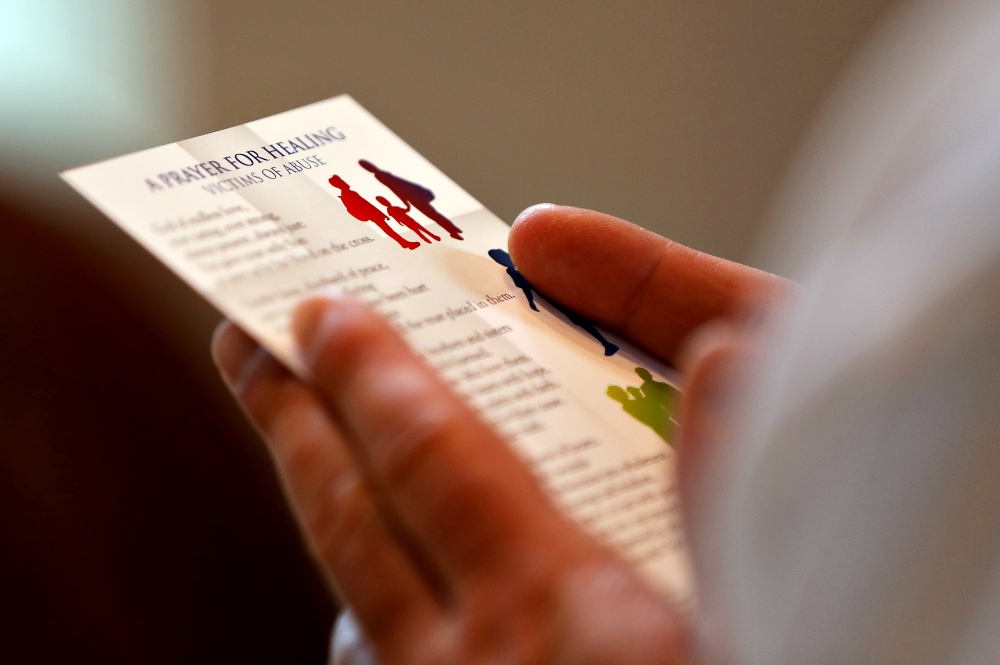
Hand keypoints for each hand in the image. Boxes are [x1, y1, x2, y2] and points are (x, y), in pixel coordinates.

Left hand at [213, 205, 787, 663]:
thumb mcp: (776, 614)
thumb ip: (734, 487)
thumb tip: (716, 360)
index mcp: (557, 611)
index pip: (431, 459)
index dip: (370, 376)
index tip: (320, 310)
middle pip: (351, 527)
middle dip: (296, 425)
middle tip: (247, 349)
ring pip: (356, 614)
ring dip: (330, 520)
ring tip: (308, 460)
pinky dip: (373, 624)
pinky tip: (386, 617)